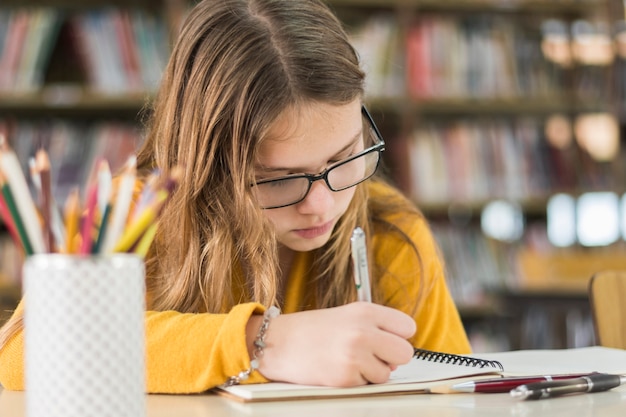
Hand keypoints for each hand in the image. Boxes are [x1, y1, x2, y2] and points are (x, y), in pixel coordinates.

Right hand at [247, 302, 415, 386]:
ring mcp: (355, 355)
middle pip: (405, 353)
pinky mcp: (346, 378)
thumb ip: (376, 326)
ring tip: (348, 360)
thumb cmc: (311, 330)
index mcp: (365, 311)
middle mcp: (363, 331)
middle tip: (371, 355)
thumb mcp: (346, 315)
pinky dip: (356, 381)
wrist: (277, 343)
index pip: (408, 327)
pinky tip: (338, 369)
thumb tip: (399, 351)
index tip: (386, 339)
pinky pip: (368, 385)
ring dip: (372, 372)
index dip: (398, 336)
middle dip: (391, 358)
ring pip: (387, 373)